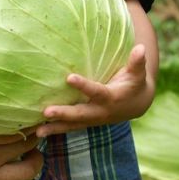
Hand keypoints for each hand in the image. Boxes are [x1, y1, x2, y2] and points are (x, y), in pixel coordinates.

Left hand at [36, 44, 154, 136]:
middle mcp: (101, 112)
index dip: (84, 86)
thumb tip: (141, 47)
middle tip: (46, 111)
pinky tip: (38, 132)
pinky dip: (56, 130)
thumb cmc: (134, 83)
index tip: (69, 77)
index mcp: (112, 98)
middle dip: (64, 114)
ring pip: (73, 125)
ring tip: (38, 131)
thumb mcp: (137, 73)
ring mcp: (93, 120)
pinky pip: (70, 128)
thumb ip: (136, 62)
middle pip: (81, 114)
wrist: (137, 104)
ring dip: (55, 128)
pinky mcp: (87, 122)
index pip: (96, 92)